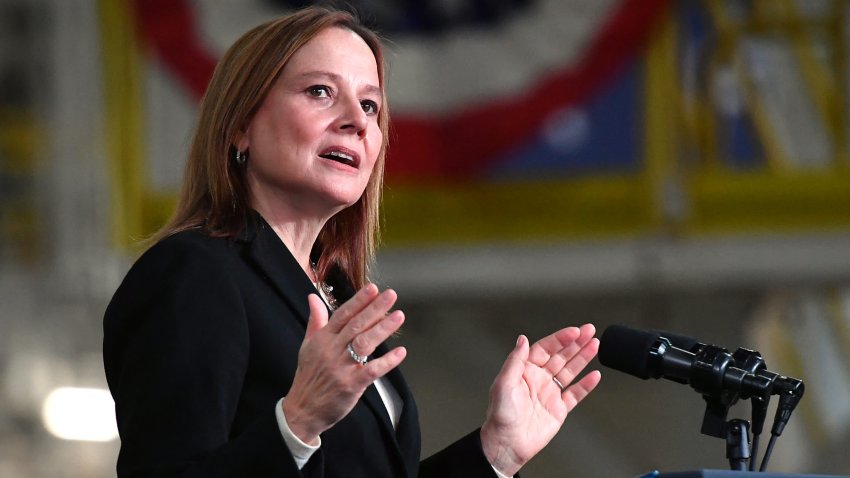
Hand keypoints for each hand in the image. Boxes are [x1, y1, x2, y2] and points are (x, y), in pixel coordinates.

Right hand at [282, 284, 406, 443]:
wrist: (303, 410)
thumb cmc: (308, 377)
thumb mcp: (307, 346)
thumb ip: (315, 320)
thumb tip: (313, 297)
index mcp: (323, 339)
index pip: (342, 315)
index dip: (358, 301)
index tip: (373, 288)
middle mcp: (332, 350)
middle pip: (356, 325)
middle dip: (375, 308)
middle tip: (391, 295)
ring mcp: (341, 368)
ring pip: (364, 343)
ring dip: (383, 329)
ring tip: (399, 316)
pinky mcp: (351, 385)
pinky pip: (372, 370)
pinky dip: (387, 361)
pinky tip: (400, 352)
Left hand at [480, 324, 600, 475]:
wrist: (508, 443)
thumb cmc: (501, 415)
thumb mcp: (504, 382)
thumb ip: (516, 360)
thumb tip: (522, 339)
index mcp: (525, 370)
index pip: (545, 348)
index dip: (560, 338)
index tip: (574, 331)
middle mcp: (538, 379)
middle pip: (561, 356)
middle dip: (576, 343)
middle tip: (590, 330)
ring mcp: (550, 393)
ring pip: (570, 371)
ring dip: (583, 358)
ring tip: (595, 345)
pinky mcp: (558, 409)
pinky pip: (575, 394)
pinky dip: (586, 385)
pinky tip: (595, 375)